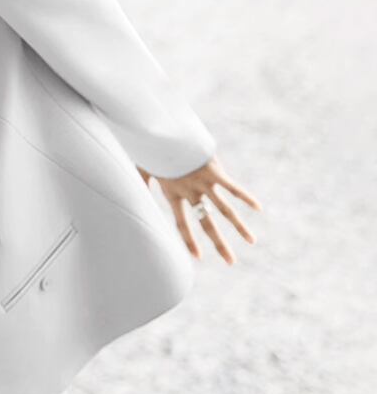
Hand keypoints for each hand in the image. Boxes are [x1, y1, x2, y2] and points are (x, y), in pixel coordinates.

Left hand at [136, 155, 261, 264]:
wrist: (159, 130)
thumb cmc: (150, 147)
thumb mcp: (142, 167)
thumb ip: (141, 181)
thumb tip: (134, 190)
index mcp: (172, 193)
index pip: (182, 224)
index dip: (189, 241)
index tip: (198, 258)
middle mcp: (189, 192)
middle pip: (207, 223)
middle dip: (219, 243)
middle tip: (232, 262)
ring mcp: (202, 183)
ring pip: (224, 210)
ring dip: (239, 226)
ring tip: (252, 241)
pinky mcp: (213, 171)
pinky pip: (232, 187)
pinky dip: (245, 197)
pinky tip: (259, 207)